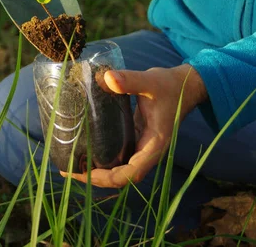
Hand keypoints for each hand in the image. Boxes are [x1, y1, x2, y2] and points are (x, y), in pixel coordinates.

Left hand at [64, 64, 207, 187]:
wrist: (186, 85)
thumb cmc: (170, 85)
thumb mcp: (150, 81)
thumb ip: (130, 80)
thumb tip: (106, 78)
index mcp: (154, 145)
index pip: (132, 173)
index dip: (108, 178)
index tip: (85, 172)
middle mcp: (148, 152)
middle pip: (122, 177)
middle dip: (96, 178)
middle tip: (69, 171)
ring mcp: (143, 148)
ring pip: (120, 170)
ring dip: (98, 172)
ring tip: (72, 165)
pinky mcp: (137, 140)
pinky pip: (120, 157)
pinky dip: (103, 159)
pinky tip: (86, 151)